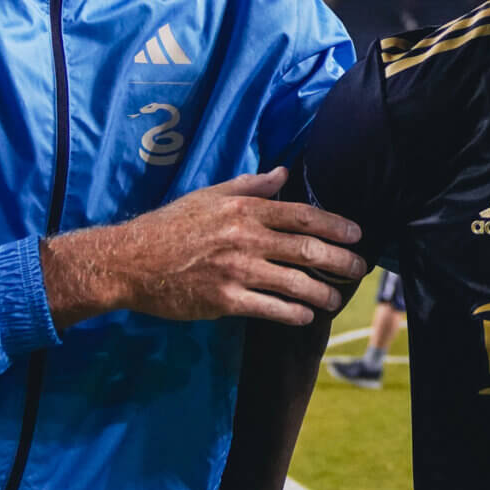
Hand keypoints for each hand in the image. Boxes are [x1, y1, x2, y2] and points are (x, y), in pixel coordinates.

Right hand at [42, 169, 365, 326]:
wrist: (131, 261)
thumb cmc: (170, 226)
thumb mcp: (209, 196)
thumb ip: (250, 185)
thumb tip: (284, 173)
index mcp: (243, 211)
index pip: (301, 215)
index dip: (334, 225)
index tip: (357, 235)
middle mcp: (245, 238)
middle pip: (307, 249)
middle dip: (340, 262)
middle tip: (358, 270)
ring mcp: (236, 271)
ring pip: (294, 283)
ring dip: (323, 293)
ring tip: (336, 299)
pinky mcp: (224, 301)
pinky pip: (270, 308)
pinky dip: (294, 313)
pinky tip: (306, 315)